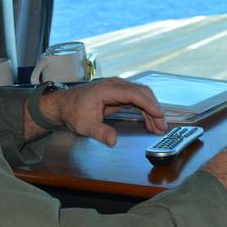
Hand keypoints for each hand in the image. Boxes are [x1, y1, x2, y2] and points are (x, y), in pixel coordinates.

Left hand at [38, 78, 167, 145]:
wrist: (64, 104)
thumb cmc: (73, 112)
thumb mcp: (85, 125)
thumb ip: (100, 132)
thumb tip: (113, 141)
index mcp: (107, 89)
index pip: (133, 94)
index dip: (148, 104)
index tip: (159, 114)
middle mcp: (116, 85)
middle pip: (142, 93)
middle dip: (154, 110)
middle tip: (161, 126)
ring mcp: (119, 88)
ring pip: (142, 96)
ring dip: (151, 111)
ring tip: (158, 128)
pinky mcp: (120, 94)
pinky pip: (137, 100)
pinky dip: (145, 111)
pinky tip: (150, 123)